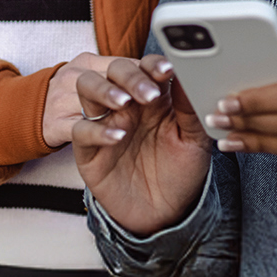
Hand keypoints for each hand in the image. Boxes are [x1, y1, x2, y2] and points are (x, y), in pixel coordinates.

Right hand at [55, 52, 208, 236]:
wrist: (166, 213)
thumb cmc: (180, 172)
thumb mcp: (195, 140)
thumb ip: (191, 107)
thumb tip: (191, 75)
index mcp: (153, 97)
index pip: (145, 66)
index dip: (153, 63)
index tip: (167, 69)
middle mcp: (126, 105)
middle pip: (114, 71)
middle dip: (130, 76)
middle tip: (148, 94)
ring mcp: (105, 123)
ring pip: (88, 88)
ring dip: (104, 90)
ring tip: (124, 104)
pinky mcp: (88, 149)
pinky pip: (81, 130)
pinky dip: (97, 130)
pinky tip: (118, 136)